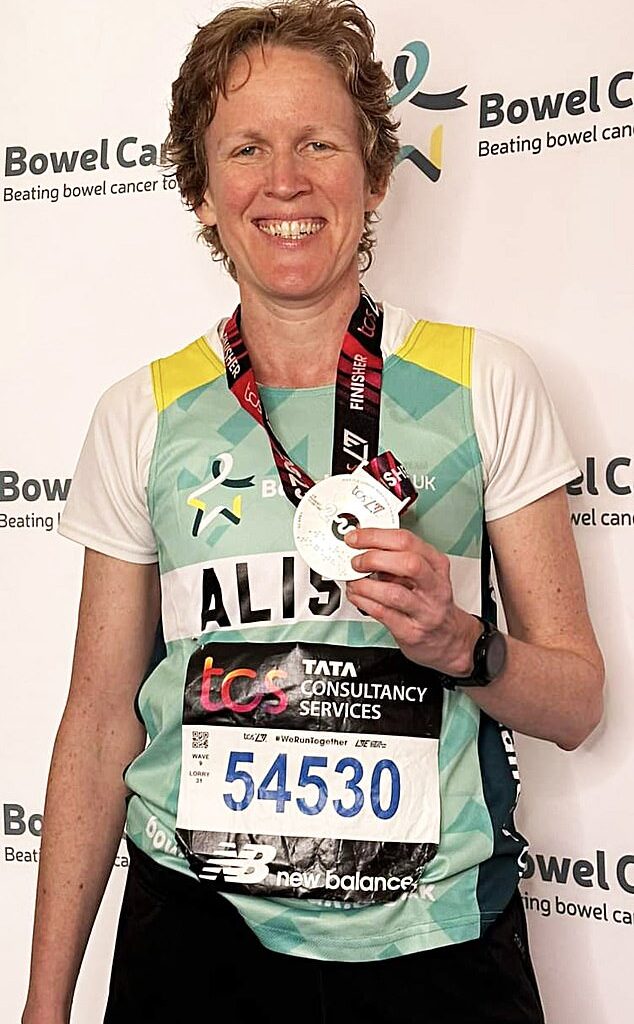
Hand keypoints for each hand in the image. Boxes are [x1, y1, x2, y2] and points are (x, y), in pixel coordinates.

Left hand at [344, 527, 479, 674]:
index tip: (355, 538)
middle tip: (356, 561)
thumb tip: (363, 546)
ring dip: (365, 585)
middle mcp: (435, 586)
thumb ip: (397, 560)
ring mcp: (425, 610)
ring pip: (394, 592)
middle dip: (373, 558)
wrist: (448, 639)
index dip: (375, 536)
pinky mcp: (412, 631)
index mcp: (436, 564)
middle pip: (407, 563)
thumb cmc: (430, 603)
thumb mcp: (423, 574)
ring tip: (354, 582)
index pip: (407, 541)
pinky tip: (357, 596)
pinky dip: (364, 602)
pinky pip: (383, 614)